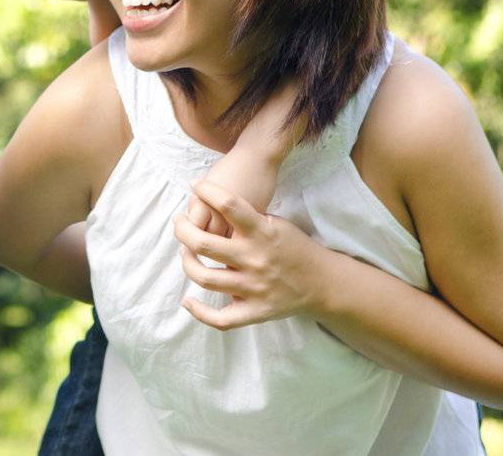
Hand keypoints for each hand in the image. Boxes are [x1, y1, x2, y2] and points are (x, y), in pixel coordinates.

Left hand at [173, 179, 329, 329]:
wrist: (323, 283)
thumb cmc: (294, 247)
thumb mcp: (276, 223)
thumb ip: (247, 218)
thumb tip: (211, 203)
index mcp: (262, 232)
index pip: (228, 205)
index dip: (206, 190)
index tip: (195, 184)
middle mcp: (254, 259)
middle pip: (204, 243)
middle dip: (182, 229)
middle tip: (179, 221)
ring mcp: (253, 288)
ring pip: (203, 277)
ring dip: (186, 262)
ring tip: (184, 252)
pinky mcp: (255, 311)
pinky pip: (220, 318)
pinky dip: (199, 311)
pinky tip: (188, 300)